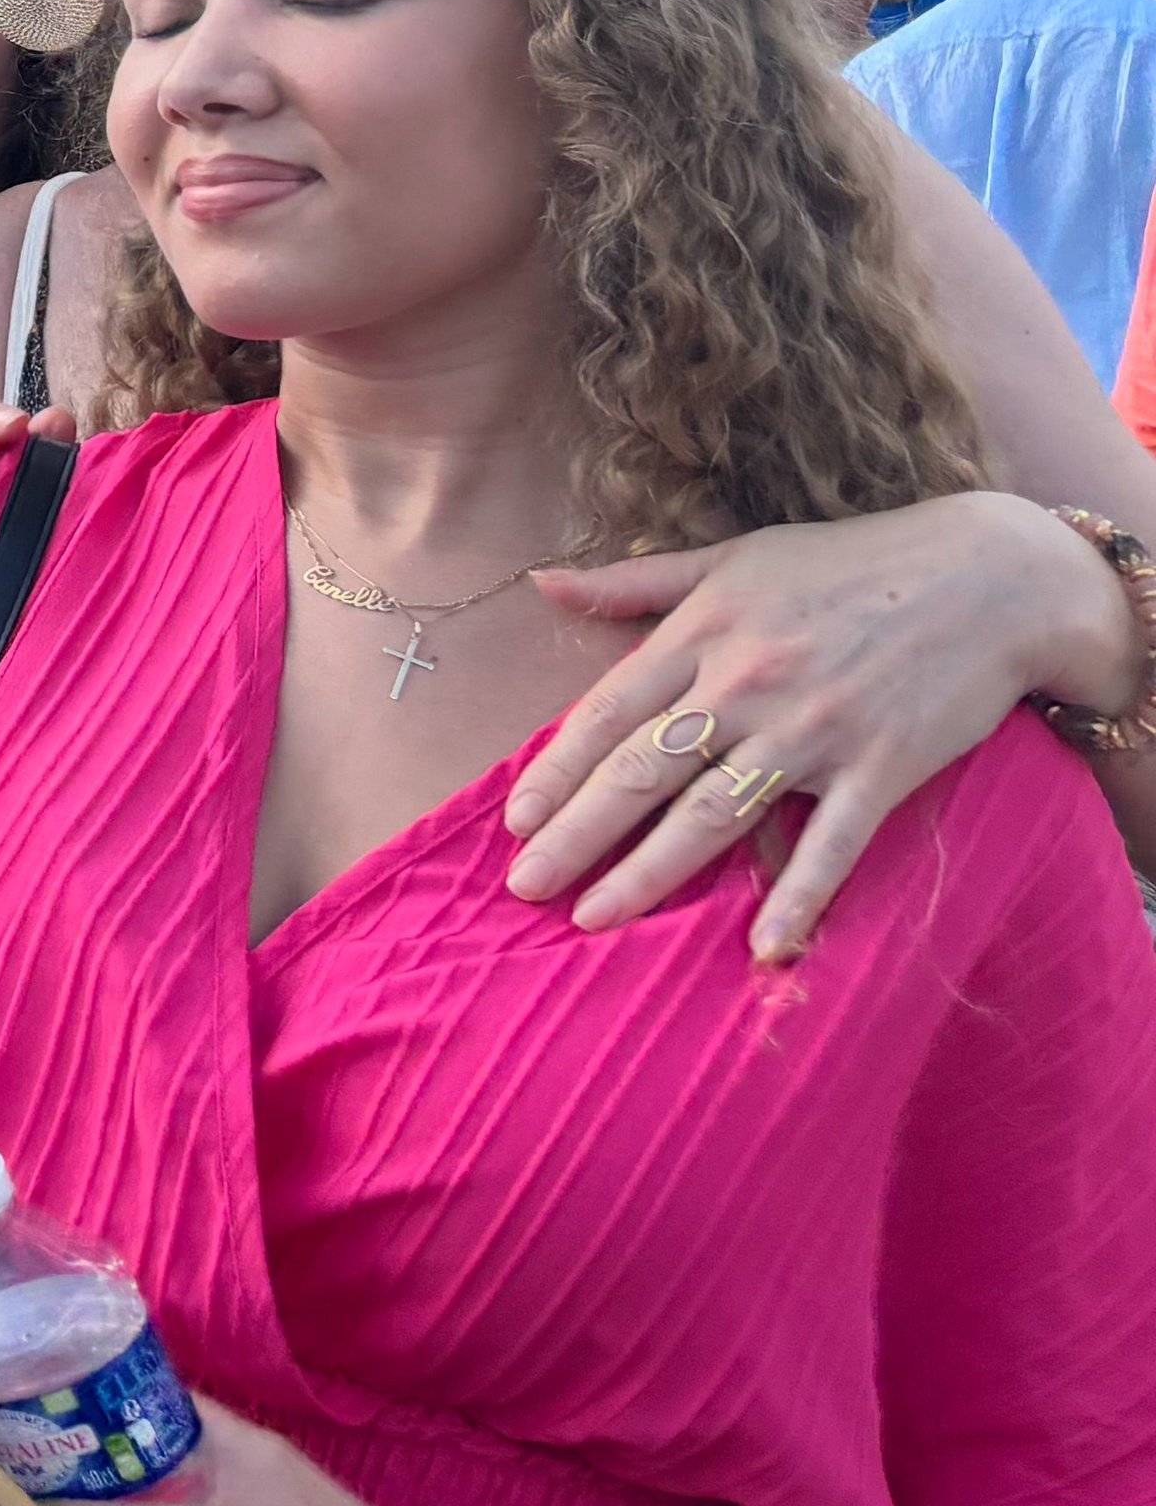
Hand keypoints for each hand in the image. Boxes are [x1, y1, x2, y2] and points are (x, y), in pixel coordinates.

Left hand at [504, 487, 1133, 958]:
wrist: (989, 577)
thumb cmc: (849, 563)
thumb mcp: (733, 557)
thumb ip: (635, 582)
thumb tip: (542, 583)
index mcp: (703, 633)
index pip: (609, 713)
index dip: (558, 770)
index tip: (515, 821)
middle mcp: (745, 685)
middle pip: (644, 771)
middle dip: (578, 835)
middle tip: (525, 887)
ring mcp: (813, 730)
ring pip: (713, 814)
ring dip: (649, 873)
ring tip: (594, 917)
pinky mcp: (881, 767)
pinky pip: (831, 843)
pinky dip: (798, 896)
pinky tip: (763, 947)